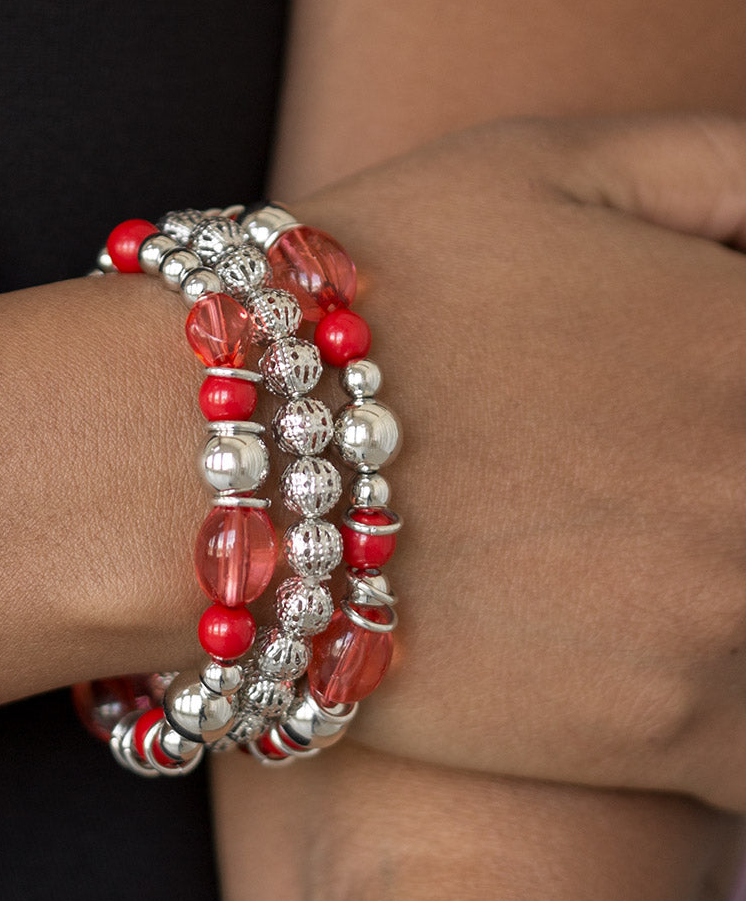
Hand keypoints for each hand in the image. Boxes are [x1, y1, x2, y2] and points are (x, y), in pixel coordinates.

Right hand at [282, 114, 745, 810]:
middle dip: (731, 483)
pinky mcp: (667, 736)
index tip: (710, 400)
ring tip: (653, 564)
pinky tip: (682, 661)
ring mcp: (732, 620)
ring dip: (737, 596)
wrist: (208, 468)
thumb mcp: (543, 163)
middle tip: (658, 482)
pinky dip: (740, 709)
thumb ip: (718, 164)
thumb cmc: (369, 295)